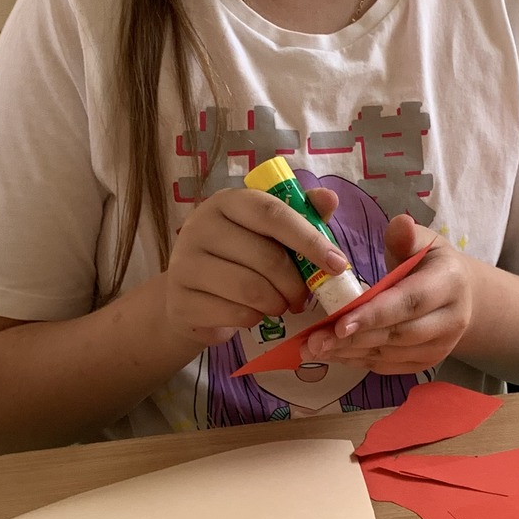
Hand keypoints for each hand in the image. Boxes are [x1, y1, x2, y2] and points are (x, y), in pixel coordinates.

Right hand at [164, 185, 350, 346]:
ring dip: (276, 304)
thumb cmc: (238, 259)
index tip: (337, 264)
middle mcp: (200, 225)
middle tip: (303, 298)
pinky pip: (235, 314)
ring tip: (279, 305)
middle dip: (295, 284)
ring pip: (251, 289)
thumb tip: (330, 198)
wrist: (190, 296)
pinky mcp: (181, 300)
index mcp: (227, 202)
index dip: (309, 239)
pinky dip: (254, 319)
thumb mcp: (268, 234)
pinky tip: (252, 314)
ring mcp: (185, 263)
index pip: (272, 213)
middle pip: (265, 257)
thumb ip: (300, 216)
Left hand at [297, 214, 471, 375]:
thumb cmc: (430, 262)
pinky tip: (333, 354)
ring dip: (350, 353)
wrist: (460, 294)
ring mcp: (441, 346)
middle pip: (398, 334)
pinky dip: (358, 361)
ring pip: (391, 354)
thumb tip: (399, 224)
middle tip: (313, 341)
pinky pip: (389, 366)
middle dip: (353, 339)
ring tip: (314, 348)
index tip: (338, 324)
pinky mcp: (427, 362)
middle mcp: (451, 320)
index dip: (374, 314)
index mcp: (449, 283)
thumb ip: (405, 235)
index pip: (409, 302)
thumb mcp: (421, 240)